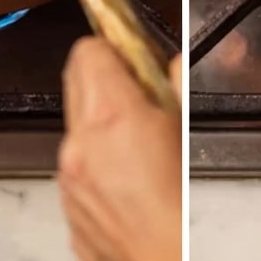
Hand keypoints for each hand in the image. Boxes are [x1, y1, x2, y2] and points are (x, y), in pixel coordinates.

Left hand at [58, 37, 181, 260]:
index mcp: (108, 116)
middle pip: (75, 80)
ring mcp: (68, 180)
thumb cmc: (187, 213)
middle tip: (139, 92)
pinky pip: (76, 167)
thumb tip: (173, 63)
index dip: (113, 47)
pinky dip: (96, 162)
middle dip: (104, 78)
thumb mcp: (191, 132)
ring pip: (74, 126)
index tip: (131, 55)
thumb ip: (177, 86)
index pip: (88, 50)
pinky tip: (130, 179)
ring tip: (139, 142)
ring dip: (99, 122)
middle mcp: (78, 145)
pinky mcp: (69, 209)